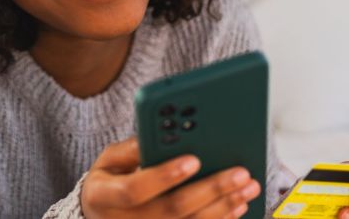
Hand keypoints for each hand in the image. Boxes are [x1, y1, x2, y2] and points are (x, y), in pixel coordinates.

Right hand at [81, 137, 261, 218]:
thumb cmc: (110, 179)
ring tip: (247, 186)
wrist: (100, 213)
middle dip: (210, 189)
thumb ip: (131, 149)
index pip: (134, 189)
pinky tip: (237, 205)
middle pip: (172, 209)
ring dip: (224, 206)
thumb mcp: (109, 160)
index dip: (164, 176)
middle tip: (239, 173)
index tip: (193, 159)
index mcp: (104, 195)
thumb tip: (160, 136)